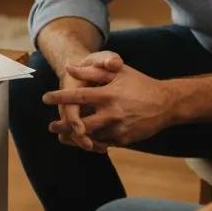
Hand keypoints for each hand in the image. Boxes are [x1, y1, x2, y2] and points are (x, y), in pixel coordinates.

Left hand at [44, 58, 176, 147]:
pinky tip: (81, 140)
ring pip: (90, 137)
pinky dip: (90, 142)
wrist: (166, 104)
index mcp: (108, 94)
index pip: (78, 96)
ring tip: (61, 135)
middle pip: (80, 123)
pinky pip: (103, 143)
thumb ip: (93, 71)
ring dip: (73, 137)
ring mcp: (118, 128)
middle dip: (62, 125)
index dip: (59, 97)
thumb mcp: (118, 72)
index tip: (44, 97)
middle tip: (50, 125)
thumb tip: (70, 67)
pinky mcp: (124, 140)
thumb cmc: (139, 84)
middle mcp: (112, 113)